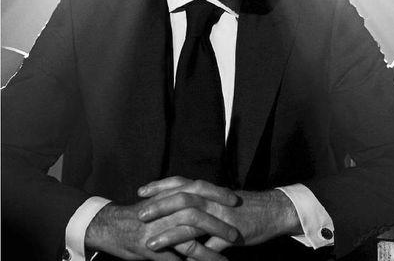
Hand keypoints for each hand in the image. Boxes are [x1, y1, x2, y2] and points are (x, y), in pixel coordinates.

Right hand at [85, 190, 239, 260]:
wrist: (108, 226)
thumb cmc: (139, 213)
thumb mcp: (160, 199)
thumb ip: (180, 197)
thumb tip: (206, 198)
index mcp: (168, 196)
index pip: (197, 189)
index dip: (217, 193)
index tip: (235, 200)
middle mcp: (163, 212)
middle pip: (196, 216)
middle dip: (218, 225)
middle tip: (235, 234)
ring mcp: (156, 232)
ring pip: (187, 243)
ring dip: (208, 253)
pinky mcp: (149, 250)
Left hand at [137, 177, 301, 252]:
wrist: (276, 211)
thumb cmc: (248, 206)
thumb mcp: (223, 199)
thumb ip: (204, 201)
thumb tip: (183, 205)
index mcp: (211, 191)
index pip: (181, 183)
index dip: (160, 186)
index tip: (141, 191)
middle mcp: (215, 200)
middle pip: (182, 198)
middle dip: (159, 206)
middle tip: (140, 214)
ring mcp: (222, 217)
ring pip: (191, 222)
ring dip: (169, 234)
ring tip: (150, 244)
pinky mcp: (230, 235)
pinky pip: (208, 246)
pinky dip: (193, 255)